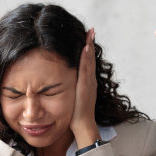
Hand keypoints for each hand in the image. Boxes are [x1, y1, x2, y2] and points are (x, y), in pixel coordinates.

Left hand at [72, 28, 100, 147]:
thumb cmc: (76, 115)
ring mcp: (89, 82)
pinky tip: (85, 48)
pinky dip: (86, 57)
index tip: (87, 38)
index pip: (87, 63)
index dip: (87, 51)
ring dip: (89, 46)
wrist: (82, 125)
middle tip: (91, 30)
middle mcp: (90, 81)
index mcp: (87, 83)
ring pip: (89, 61)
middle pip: (90, 58)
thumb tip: (64, 84)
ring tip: (89, 33)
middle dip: (90, 44)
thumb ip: (72, 90)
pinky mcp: (86, 85)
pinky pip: (86, 68)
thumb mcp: (73, 98)